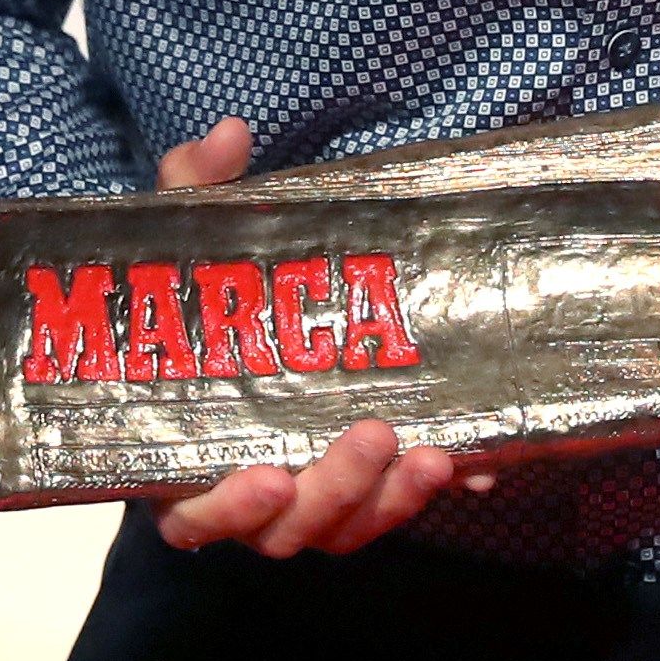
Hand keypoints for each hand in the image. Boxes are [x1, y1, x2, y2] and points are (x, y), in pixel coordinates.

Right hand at [143, 118, 482, 557]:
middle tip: (375, 433)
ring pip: (346, 526)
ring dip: (389, 500)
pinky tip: (475, 465)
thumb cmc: (201, 301)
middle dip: (334, 490)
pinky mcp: (362, 489)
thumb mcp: (192, 243)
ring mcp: (309, 500)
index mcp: (185, 457)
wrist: (244, 322)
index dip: (226, 508)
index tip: (267, 476)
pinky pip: (395, 505)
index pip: (194, 514)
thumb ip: (199, 194)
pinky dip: (430, 490)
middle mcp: (245, 496)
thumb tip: (228, 132)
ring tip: (432, 455)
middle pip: (286, 528)